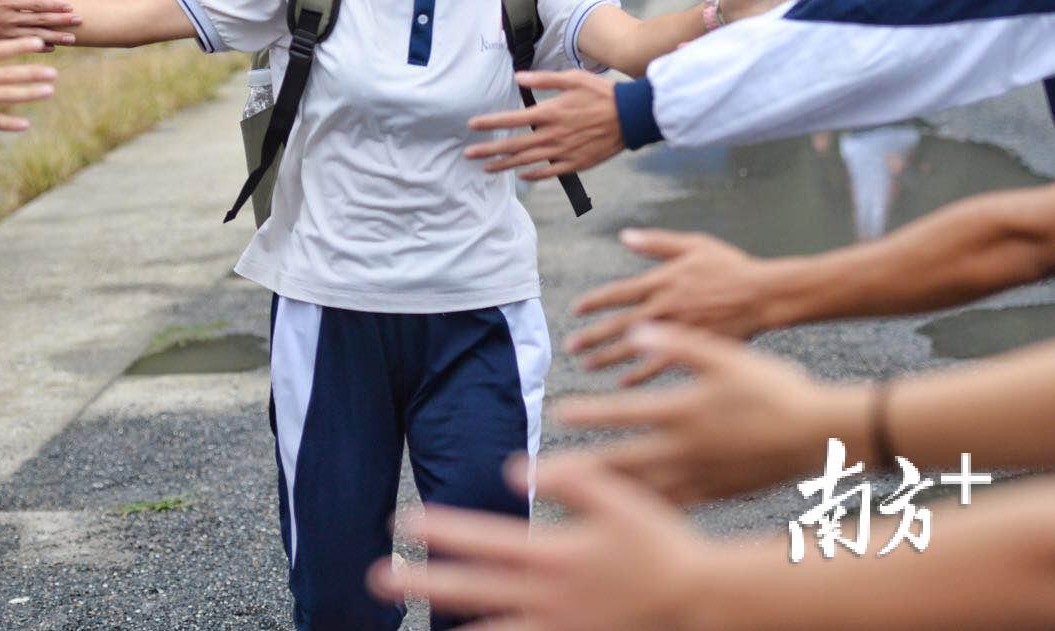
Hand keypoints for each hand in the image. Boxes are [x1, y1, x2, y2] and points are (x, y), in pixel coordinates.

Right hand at [0, 0, 81, 47]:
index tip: (71, 7)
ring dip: (54, 37)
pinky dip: (35, 47)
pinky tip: (50, 49)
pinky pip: (18, 46)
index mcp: (0, 1)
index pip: (34, 4)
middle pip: (38, 22)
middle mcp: (3, 20)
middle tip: (82, 21)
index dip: (54, 6)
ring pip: (32, 37)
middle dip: (61, 22)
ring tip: (73, 39)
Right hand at [0, 11, 55, 126]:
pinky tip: (25, 124)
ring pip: (5, 97)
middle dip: (33, 73)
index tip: (39, 43)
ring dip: (29, 95)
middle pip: (9, 75)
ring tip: (48, 92)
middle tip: (54, 73)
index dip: (21, 46)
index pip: (0, 50)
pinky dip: (9, 123)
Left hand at [369, 457, 711, 628]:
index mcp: (556, 554)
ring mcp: (561, 628)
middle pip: (472, 589)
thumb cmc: (661, 544)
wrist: (702, 600)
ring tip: (416, 625)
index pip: (484, 539)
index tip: (403, 523)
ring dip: (452, 624)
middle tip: (378, 578)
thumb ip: (567, 478)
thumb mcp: (618, 498)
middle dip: (423, 582)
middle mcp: (549, 596)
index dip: (441, 531)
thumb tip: (512, 467)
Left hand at [466, 70, 622, 179]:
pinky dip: (534, 175)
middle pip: (514, 145)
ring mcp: (564, 151)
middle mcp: (553, 135)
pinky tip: (521, 175)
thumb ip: (543, 79)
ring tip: (487, 168)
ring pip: (528, 161)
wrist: (632, 116)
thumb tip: (517, 77)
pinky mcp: (577, 163)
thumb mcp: (572, 78)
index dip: (490, 123)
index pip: (512, 120)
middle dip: (489, 150)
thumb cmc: (602, 93)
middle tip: (468, 154)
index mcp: (551, 113)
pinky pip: (550, 172)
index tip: (473, 125)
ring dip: (505, 165)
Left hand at [555, 323, 865, 503]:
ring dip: (608, 492)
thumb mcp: (725, 356)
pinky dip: (646, 509)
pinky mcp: (718, 495)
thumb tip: (637, 329)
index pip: (623, 413)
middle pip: (623, 461)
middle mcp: (687, 449)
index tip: (559, 414)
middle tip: (550, 469)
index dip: (588, 413)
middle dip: (585, 464)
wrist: (823, 435)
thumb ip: (678, 343)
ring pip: (644, 490)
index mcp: (684, 412)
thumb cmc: (775, 389)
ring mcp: (702, 477)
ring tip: (578, 497)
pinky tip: (629, 514)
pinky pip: (673, 506)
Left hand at [566, 229, 777, 382]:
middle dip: (592, 336)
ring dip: (608, 357)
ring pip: (635, 347)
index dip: (594, 302)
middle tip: (570, 347)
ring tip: (587, 366)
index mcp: (662, 281)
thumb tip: (625, 235)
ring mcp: (678, 330)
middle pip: (619, 324)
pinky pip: (661, 365)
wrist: (765, 294)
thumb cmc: (732, 267)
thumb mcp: (694, 244)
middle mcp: (665, 307)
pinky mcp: (693, 348)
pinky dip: (641, 375)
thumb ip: (657, 242)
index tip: (575, 311)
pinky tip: (624, 383)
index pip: (617, 293)